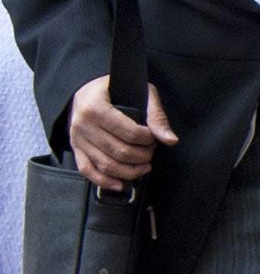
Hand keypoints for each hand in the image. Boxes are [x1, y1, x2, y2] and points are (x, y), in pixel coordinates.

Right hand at [68, 76, 176, 190]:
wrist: (86, 91)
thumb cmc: (116, 88)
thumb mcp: (140, 91)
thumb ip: (156, 115)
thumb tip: (170, 139)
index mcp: (96, 107)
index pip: (128, 131)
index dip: (147, 139)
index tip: (153, 137)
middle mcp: (82, 125)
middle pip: (118, 151)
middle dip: (141, 156)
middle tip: (151, 152)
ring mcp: (77, 139)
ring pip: (105, 165)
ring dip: (129, 171)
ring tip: (144, 167)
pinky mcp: (76, 150)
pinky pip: (88, 171)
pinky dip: (106, 181)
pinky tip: (122, 184)